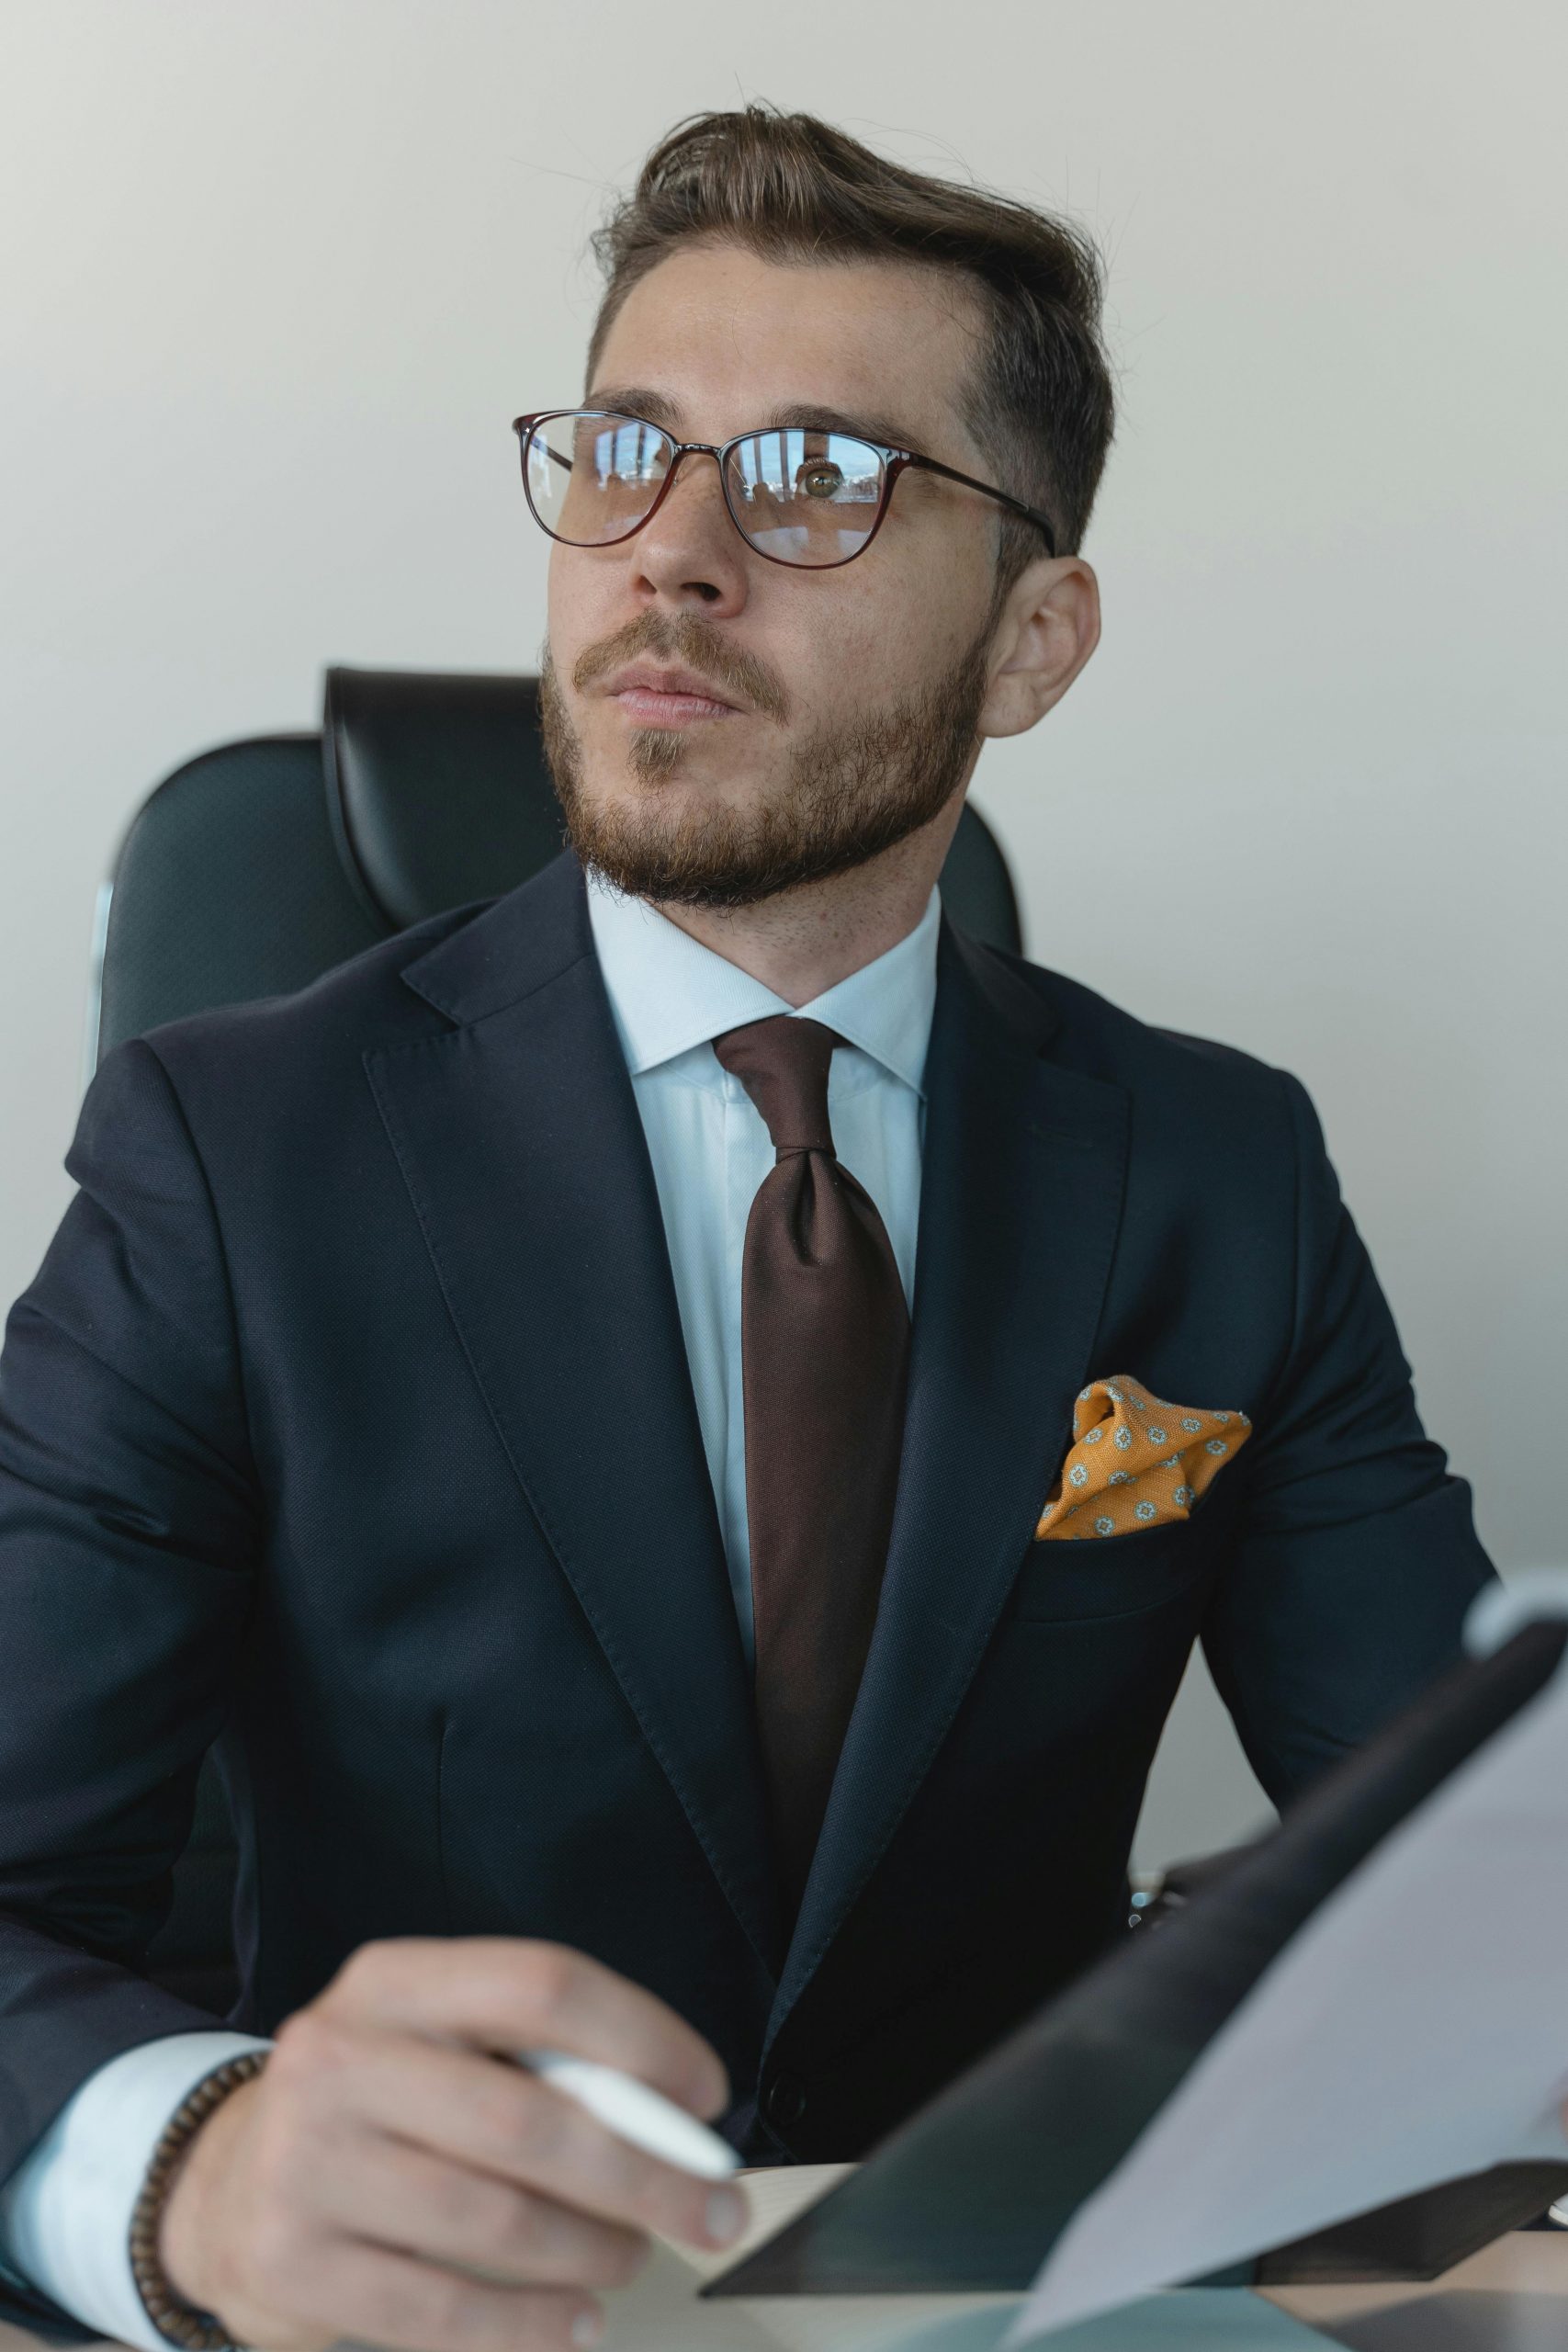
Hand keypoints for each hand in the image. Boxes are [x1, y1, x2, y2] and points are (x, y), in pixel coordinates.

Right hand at [157, 1938, 745, 2351]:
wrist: (222, 2188)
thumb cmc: (374, 2109)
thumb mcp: (436, 2043)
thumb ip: (538, 2061)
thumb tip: (674, 2117)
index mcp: (392, 1983)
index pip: (541, 1985)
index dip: (642, 2039)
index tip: (705, 2096)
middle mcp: (340, 2058)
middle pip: (529, 2118)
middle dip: (646, 2173)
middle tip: (713, 2208)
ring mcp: (307, 2164)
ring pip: (496, 2221)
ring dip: (592, 2250)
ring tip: (630, 2255)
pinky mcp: (293, 2265)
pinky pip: (443, 2313)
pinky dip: (530, 2327)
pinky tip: (575, 2322)